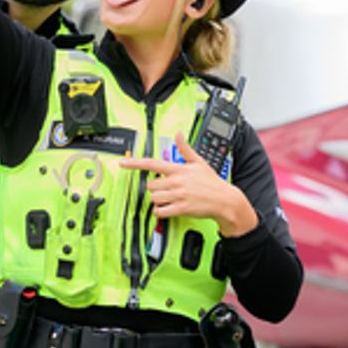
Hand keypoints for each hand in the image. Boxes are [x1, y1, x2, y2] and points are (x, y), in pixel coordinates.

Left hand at [120, 134, 258, 236]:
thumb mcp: (199, 162)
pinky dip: (160, 212)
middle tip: (167, 189)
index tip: (122, 162)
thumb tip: (178, 135)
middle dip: (156, 188)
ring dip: (158, 200)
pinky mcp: (181, 208)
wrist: (224, 200)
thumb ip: (185, 149)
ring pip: (154, 198)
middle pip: (151, 185)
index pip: (152, 164)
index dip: (134, 163)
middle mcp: (176, 181)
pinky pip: (159, 211)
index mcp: (179, 169)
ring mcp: (178, 195)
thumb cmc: (211, 182)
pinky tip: (167, 209)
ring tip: (169, 199)